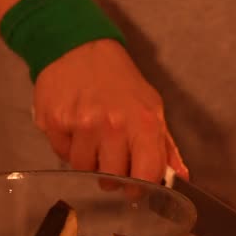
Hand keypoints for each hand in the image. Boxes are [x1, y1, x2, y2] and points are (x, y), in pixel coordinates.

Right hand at [32, 39, 185, 181]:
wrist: (78, 48)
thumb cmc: (119, 80)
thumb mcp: (150, 107)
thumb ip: (165, 147)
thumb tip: (180, 178)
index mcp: (144, 123)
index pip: (147, 175)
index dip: (141, 187)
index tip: (136, 185)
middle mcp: (113, 126)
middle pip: (111, 179)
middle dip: (112, 176)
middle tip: (110, 157)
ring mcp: (82, 125)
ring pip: (84, 170)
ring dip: (88, 161)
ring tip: (92, 137)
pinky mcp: (55, 123)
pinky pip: (62, 155)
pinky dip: (68, 148)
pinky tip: (75, 128)